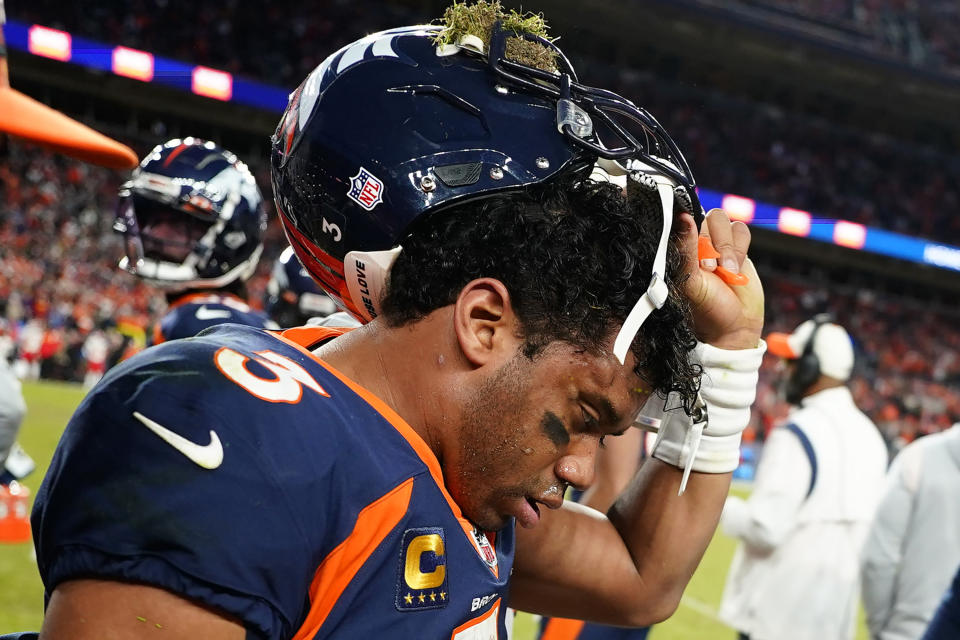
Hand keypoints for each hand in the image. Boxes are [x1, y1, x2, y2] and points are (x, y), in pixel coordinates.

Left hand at [675, 209, 763, 349]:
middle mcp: (695, 241)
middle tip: (712, 270)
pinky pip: (741, 229)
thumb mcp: (690, 280)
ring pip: (724, 220)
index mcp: (678, 248)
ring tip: (727, 272)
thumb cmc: (705, 307)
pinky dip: (740, 248)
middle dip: (714, 245)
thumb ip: (686, 248)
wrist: (734, 326)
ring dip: (728, 247)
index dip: (692, 229)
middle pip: (707, 217)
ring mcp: (716, 243)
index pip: (682, 218)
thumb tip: (683, 217)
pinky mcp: (737, 247)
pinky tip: (735, 269)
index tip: (698, 253)